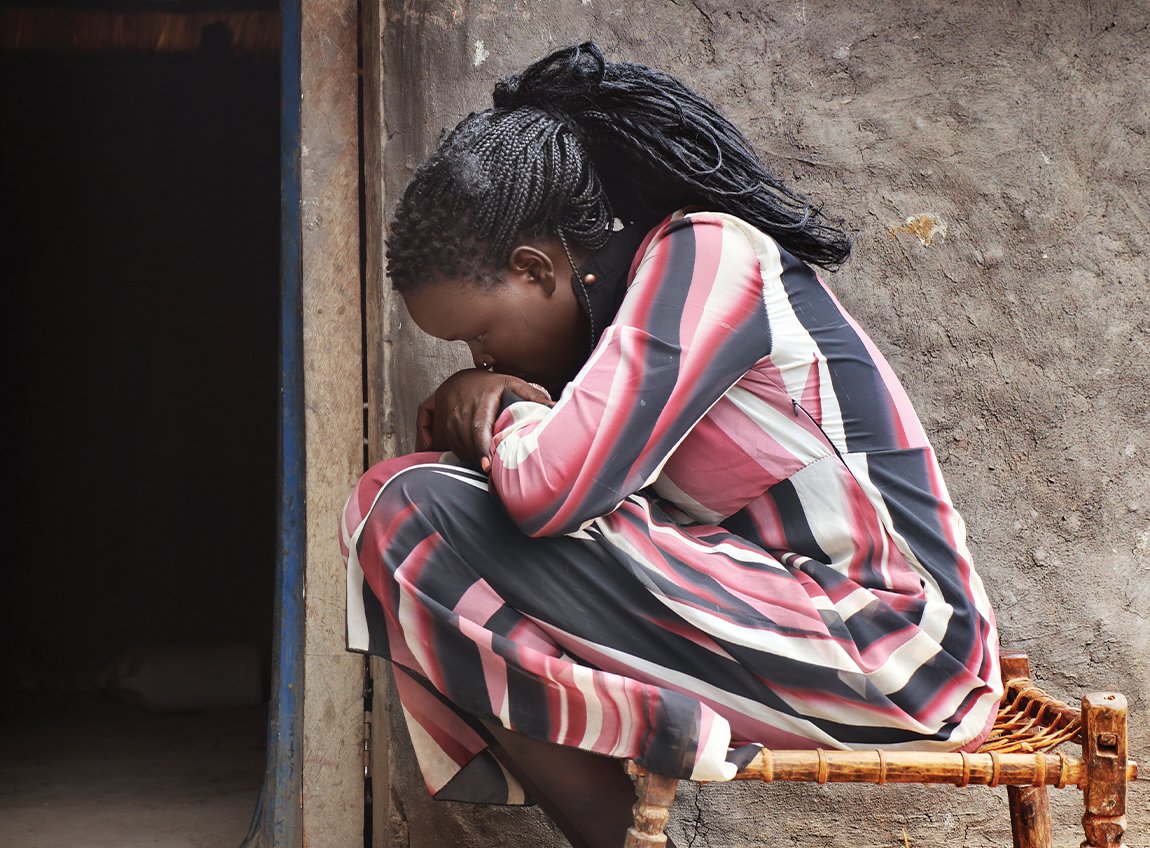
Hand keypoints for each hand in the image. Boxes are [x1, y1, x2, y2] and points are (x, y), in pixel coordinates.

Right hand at [416, 369, 552, 469]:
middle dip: (474, 458)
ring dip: (460, 455)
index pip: (479, 428)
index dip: (482, 449)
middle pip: (464, 439)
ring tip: (473, 466)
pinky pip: (425, 423)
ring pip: (450, 438)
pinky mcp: (433, 405)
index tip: (485, 466)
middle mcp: (460, 405)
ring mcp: (445, 407)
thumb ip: (532, 396)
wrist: (470, 372)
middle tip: (485, 473)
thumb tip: (555, 406)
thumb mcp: (515, 384)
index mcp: (481, 400)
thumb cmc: (495, 383)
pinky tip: (431, 450)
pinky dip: (426, 439)